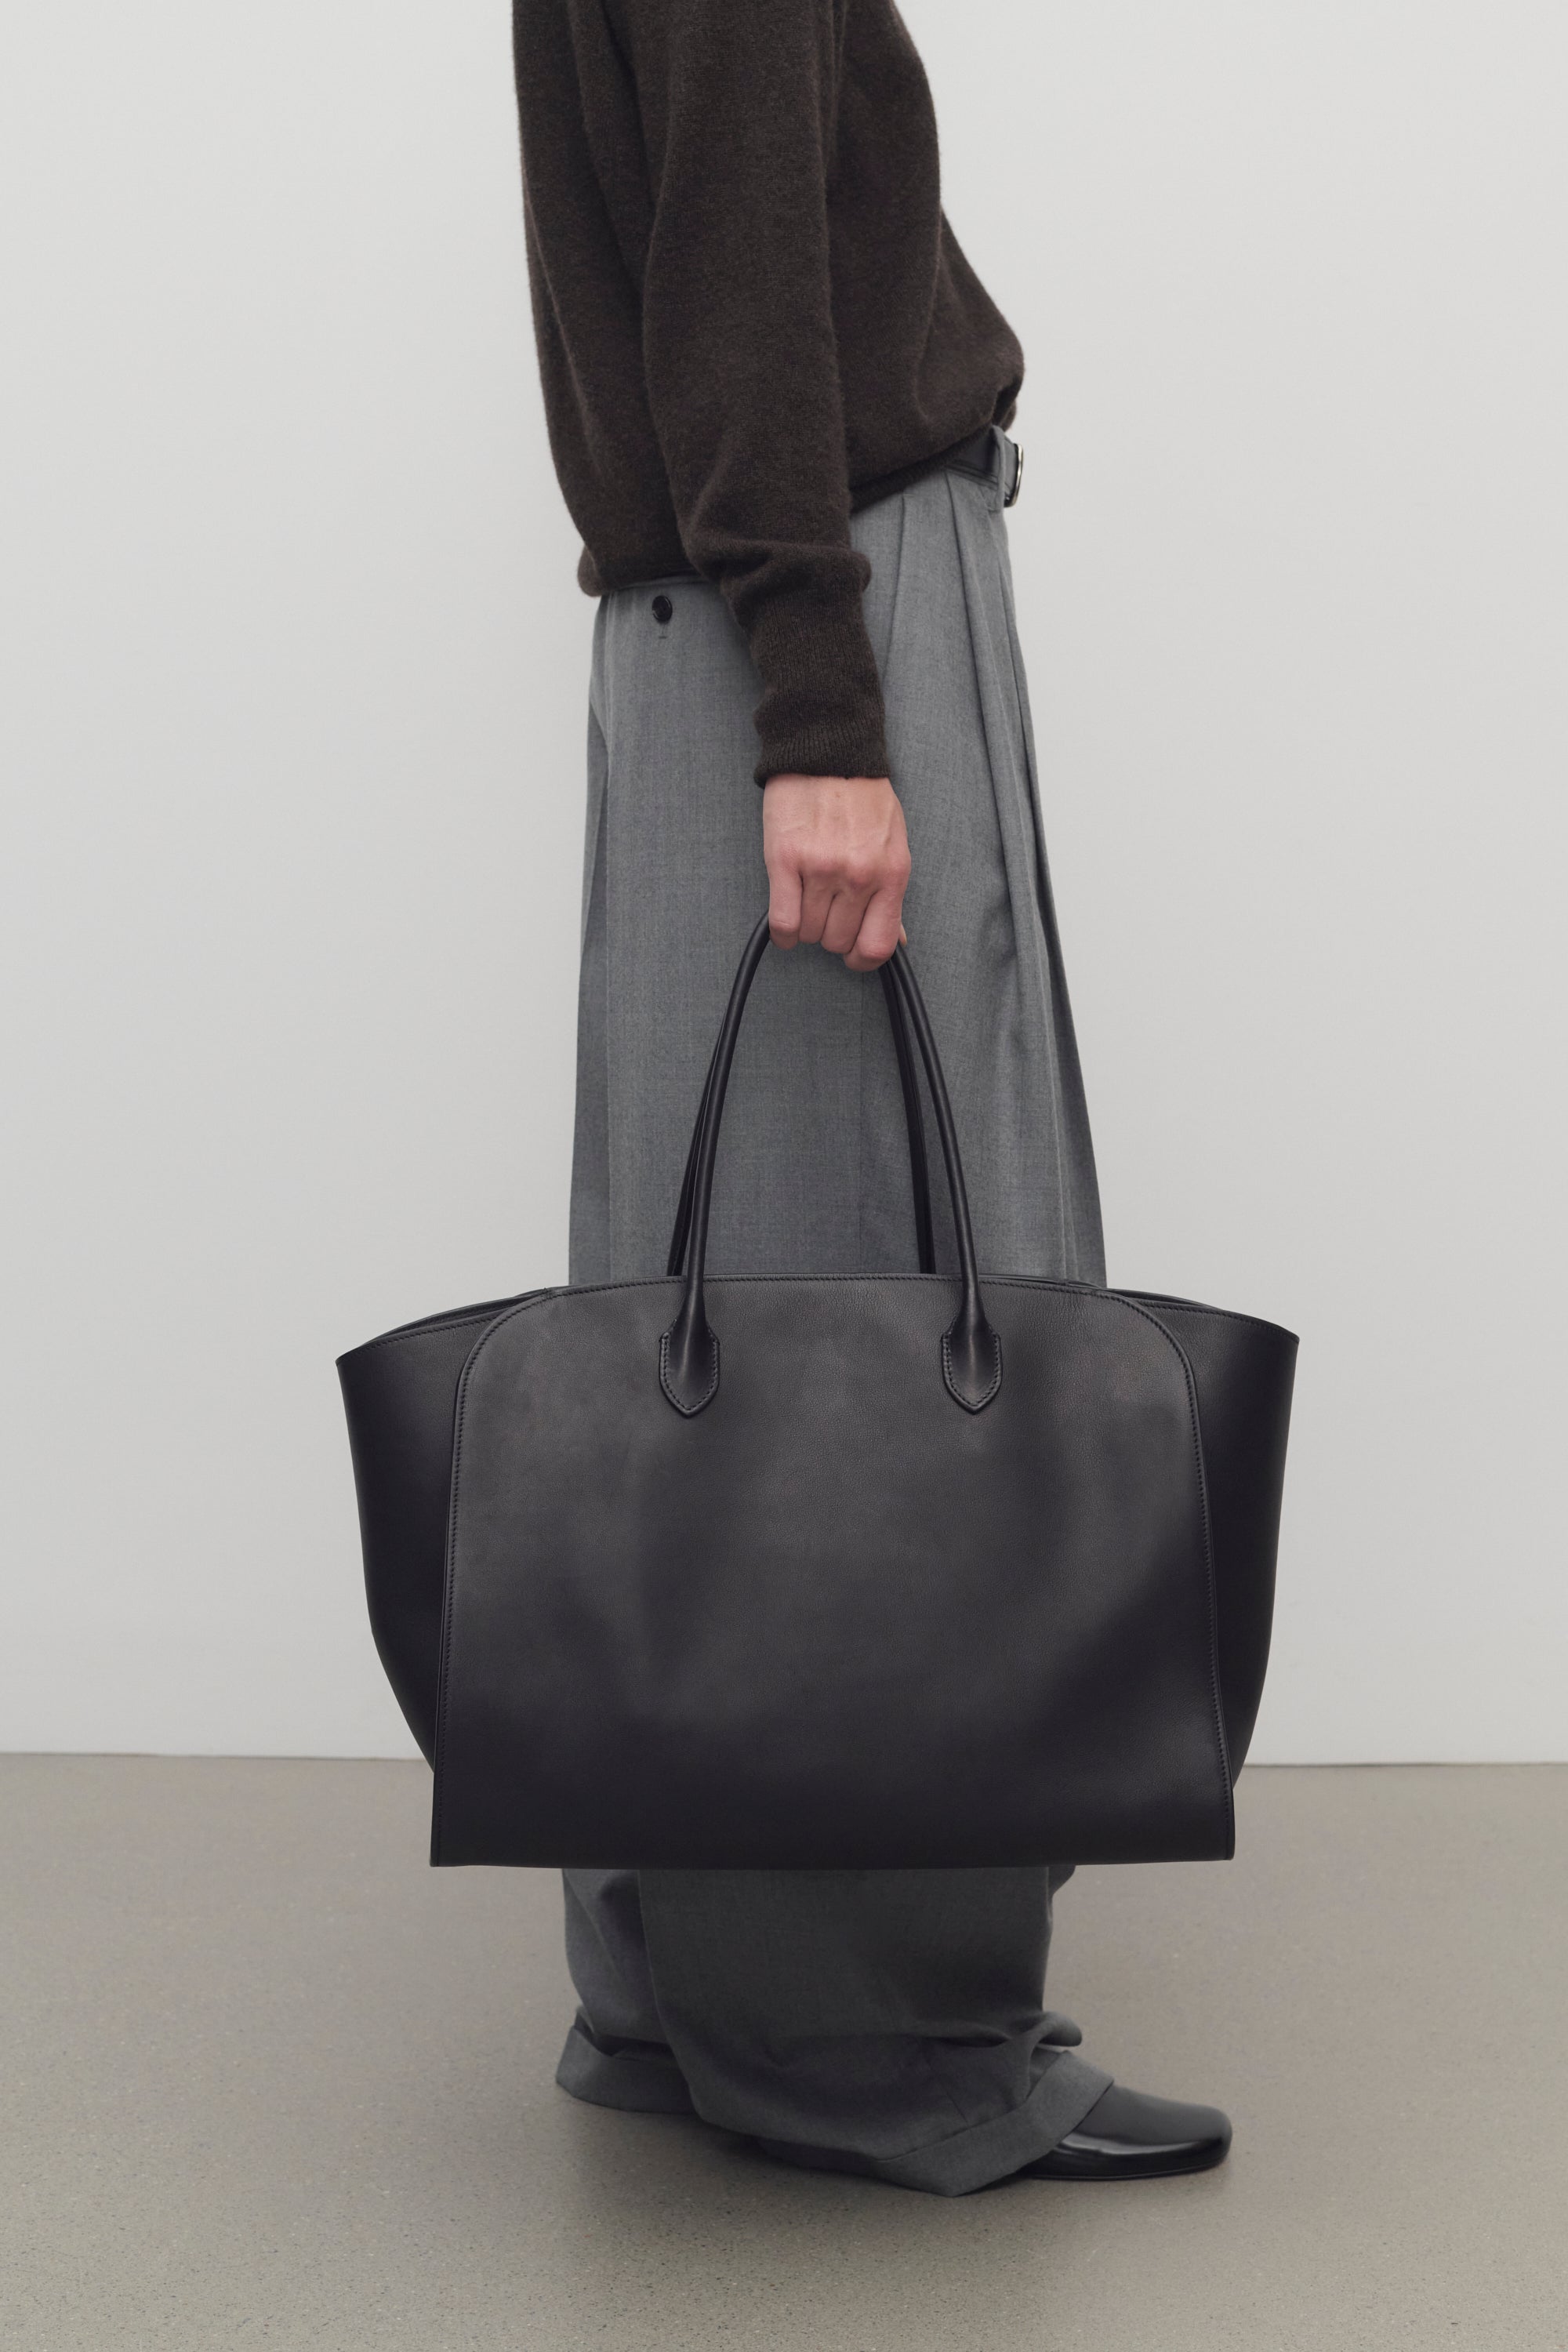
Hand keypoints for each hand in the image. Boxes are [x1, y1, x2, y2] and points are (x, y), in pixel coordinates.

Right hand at [762, 773, 911, 971]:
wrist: (828, 751)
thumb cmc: (862, 796)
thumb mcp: (892, 844)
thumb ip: (891, 895)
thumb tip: (898, 940)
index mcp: (891, 874)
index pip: (877, 946)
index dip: (860, 959)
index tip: (851, 952)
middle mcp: (859, 876)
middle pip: (837, 941)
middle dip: (829, 934)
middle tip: (826, 911)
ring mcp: (822, 869)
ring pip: (809, 933)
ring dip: (805, 926)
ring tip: (806, 901)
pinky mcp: (786, 860)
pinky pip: (783, 921)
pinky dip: (783, 932)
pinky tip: (785, 921)